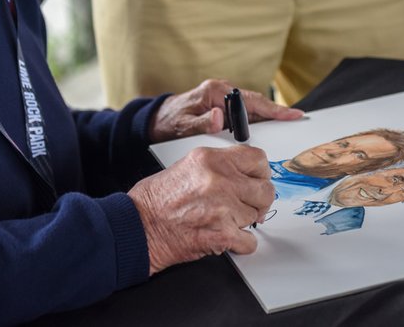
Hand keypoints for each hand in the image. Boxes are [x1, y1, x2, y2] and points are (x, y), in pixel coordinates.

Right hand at [128, 145, 272, 274]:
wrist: (138, 227)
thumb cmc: (156, 200)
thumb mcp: (188, 166)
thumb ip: (218, 167)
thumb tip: (244, 174)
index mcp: (211, 159)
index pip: (258, 159)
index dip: (261, 173)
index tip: (258, 180)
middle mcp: (219, 179)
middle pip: (264, 189)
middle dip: (257, 201)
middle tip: (247, 207)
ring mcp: (222, 207)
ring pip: (257, 216)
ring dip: (245, 222)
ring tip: (224, 221)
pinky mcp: (221, 234)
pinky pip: (250, 241)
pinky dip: (241, 244)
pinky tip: (226, 238)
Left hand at [149, 79, 302, 142]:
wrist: (156, 120)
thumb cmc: (168, 122)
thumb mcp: (182, 125)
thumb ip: (201, 123)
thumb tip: (219, 118)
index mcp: (215, 92)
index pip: (250, 100)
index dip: (272, 108)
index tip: (290, 115)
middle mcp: (221, 92)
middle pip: (255, 102)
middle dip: (276, 111)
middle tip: (296, 119)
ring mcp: (222, 98)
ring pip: (251, 108)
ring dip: (268, 116)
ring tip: (288, 124)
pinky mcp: (221, 106)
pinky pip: (244, 113)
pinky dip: (257, 120)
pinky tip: (267, 128)